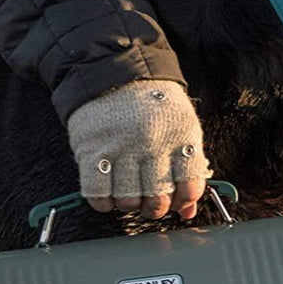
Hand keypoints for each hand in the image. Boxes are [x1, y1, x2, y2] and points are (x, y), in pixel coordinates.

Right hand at [66, 80, 210, 219]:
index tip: (178, 199)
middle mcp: (152, 143)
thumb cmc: (155, 105)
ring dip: (129, 204)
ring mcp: (121, 147)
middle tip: (151, 203)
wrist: (116, 72)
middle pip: (157, 198)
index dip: (185, 200)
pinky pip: (96, 193)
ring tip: (130, 192)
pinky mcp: (92, 150)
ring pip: (127, 200)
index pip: (190, 184)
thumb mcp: (182, 127)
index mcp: (181, 136)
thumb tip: (188, 211)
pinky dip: (103, 202)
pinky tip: (108, 193)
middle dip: (156, 208)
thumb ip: (189, 167)